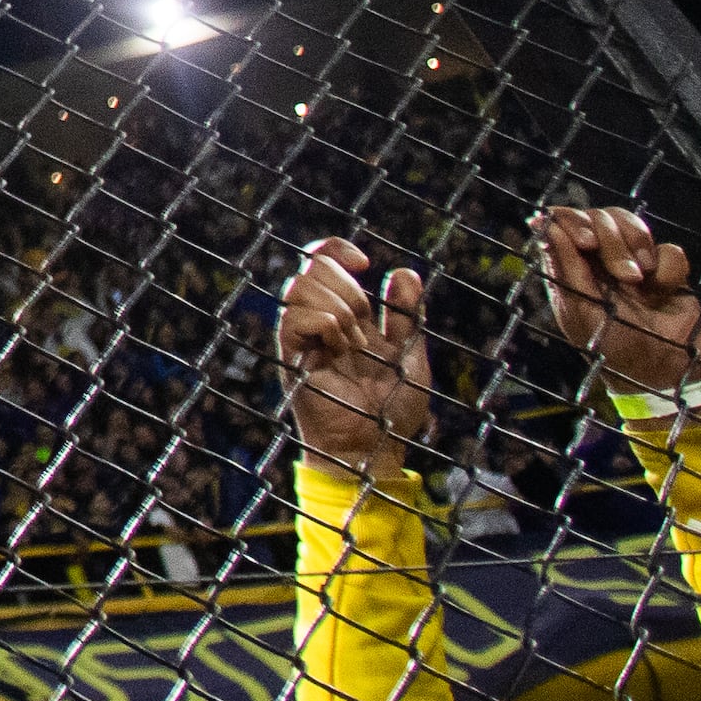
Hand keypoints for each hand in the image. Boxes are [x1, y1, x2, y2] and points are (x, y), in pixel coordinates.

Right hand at [277, 236, 434, 483]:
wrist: (376, 451)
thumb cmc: (391, 412)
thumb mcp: (409, 356)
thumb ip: (406, 316)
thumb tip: (404, 272)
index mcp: (342, 316)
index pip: (320, 259)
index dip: (336, 249)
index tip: (365, 263)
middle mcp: (316, 323)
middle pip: (310, 266)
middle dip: (346, 287)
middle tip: (365, 326)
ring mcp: (301, 340)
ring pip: (298, 287)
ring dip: (336, 309)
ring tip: (354, 343)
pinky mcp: (291, 360)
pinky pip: (293, 320)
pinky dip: (323, 325)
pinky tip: (339, 349)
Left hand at [536, 205, 700, 397]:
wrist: (664, 375)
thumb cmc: (614, 350)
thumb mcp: (583, 312)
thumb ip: (565, 266)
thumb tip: (540, 222)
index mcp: (572, 266)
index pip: (564, 221)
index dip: (574, 220)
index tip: (587, 242)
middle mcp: (600, 258)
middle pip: (600, 216)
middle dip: (612, 242)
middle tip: (624, 277)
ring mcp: (635, 261)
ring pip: (631, 222)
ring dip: (637, 248)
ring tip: (639, 282)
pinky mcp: (668, 270)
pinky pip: (670, 249)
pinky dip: (668, 268)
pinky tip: (662, 291)